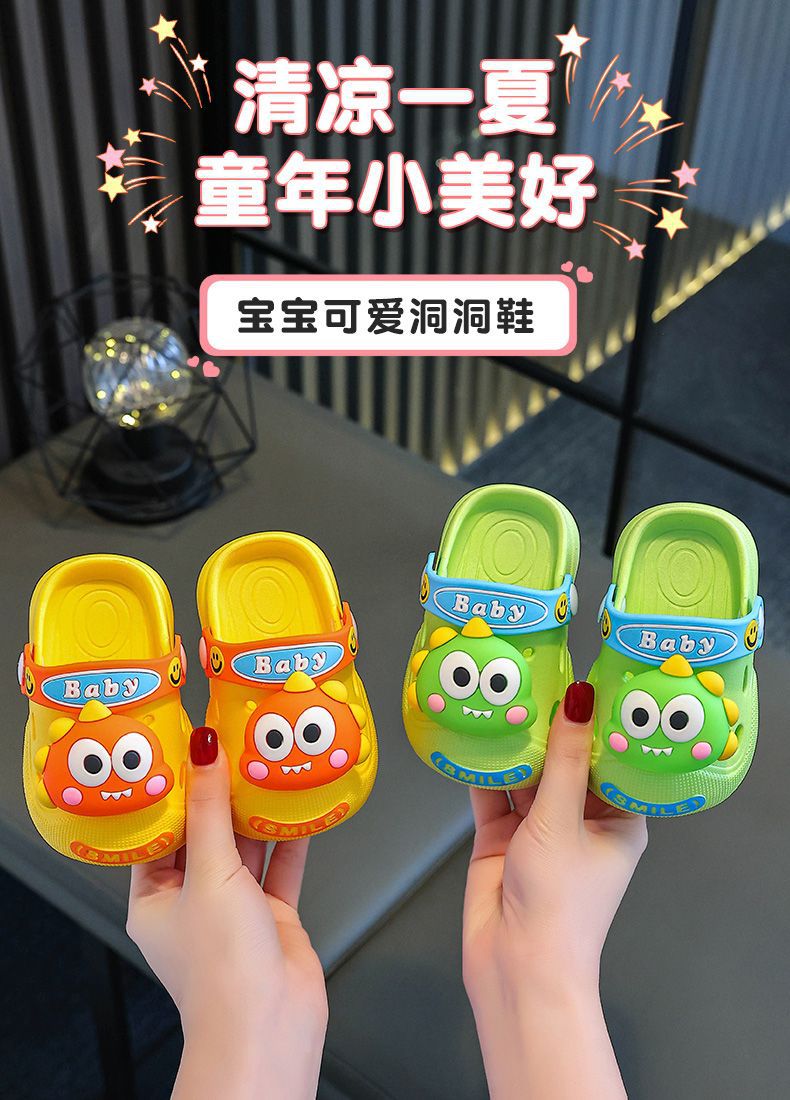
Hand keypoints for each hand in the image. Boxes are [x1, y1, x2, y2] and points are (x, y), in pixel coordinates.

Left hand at [127, 727, 326, 1099]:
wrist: (268, 1027)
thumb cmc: (221, 969)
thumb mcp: (209, 874)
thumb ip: (211, 811)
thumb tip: (203, 753)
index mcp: (155, 898)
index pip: (160, 830)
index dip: (173, 790)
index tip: (187, 749)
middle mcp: (193, 902)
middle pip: (205, 834)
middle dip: (219, 795)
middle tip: (233, 747)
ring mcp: (234, 909)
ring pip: (244, 847)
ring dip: (255, 812)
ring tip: (266, 765)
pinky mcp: (272, 916)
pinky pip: (279, 867)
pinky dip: (289, 838)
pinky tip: (299, 806)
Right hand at [463, 682, 646, 1099]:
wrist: (516, 968)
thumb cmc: (560, 903)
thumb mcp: (563, 820)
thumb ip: (563, 757)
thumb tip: (579, 697)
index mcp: (617, 821)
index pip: (611, 759)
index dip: (601, 721)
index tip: (587, 676)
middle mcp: (580, 822)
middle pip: (565, 762)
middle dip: (551, 727)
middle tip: (536, 674)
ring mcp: (538, 831)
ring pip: (527, 775)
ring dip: (515, 744)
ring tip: (503, 693)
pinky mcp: (501, 839)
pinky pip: (493, 794)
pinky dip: (484, 769)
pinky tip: (475, 734)